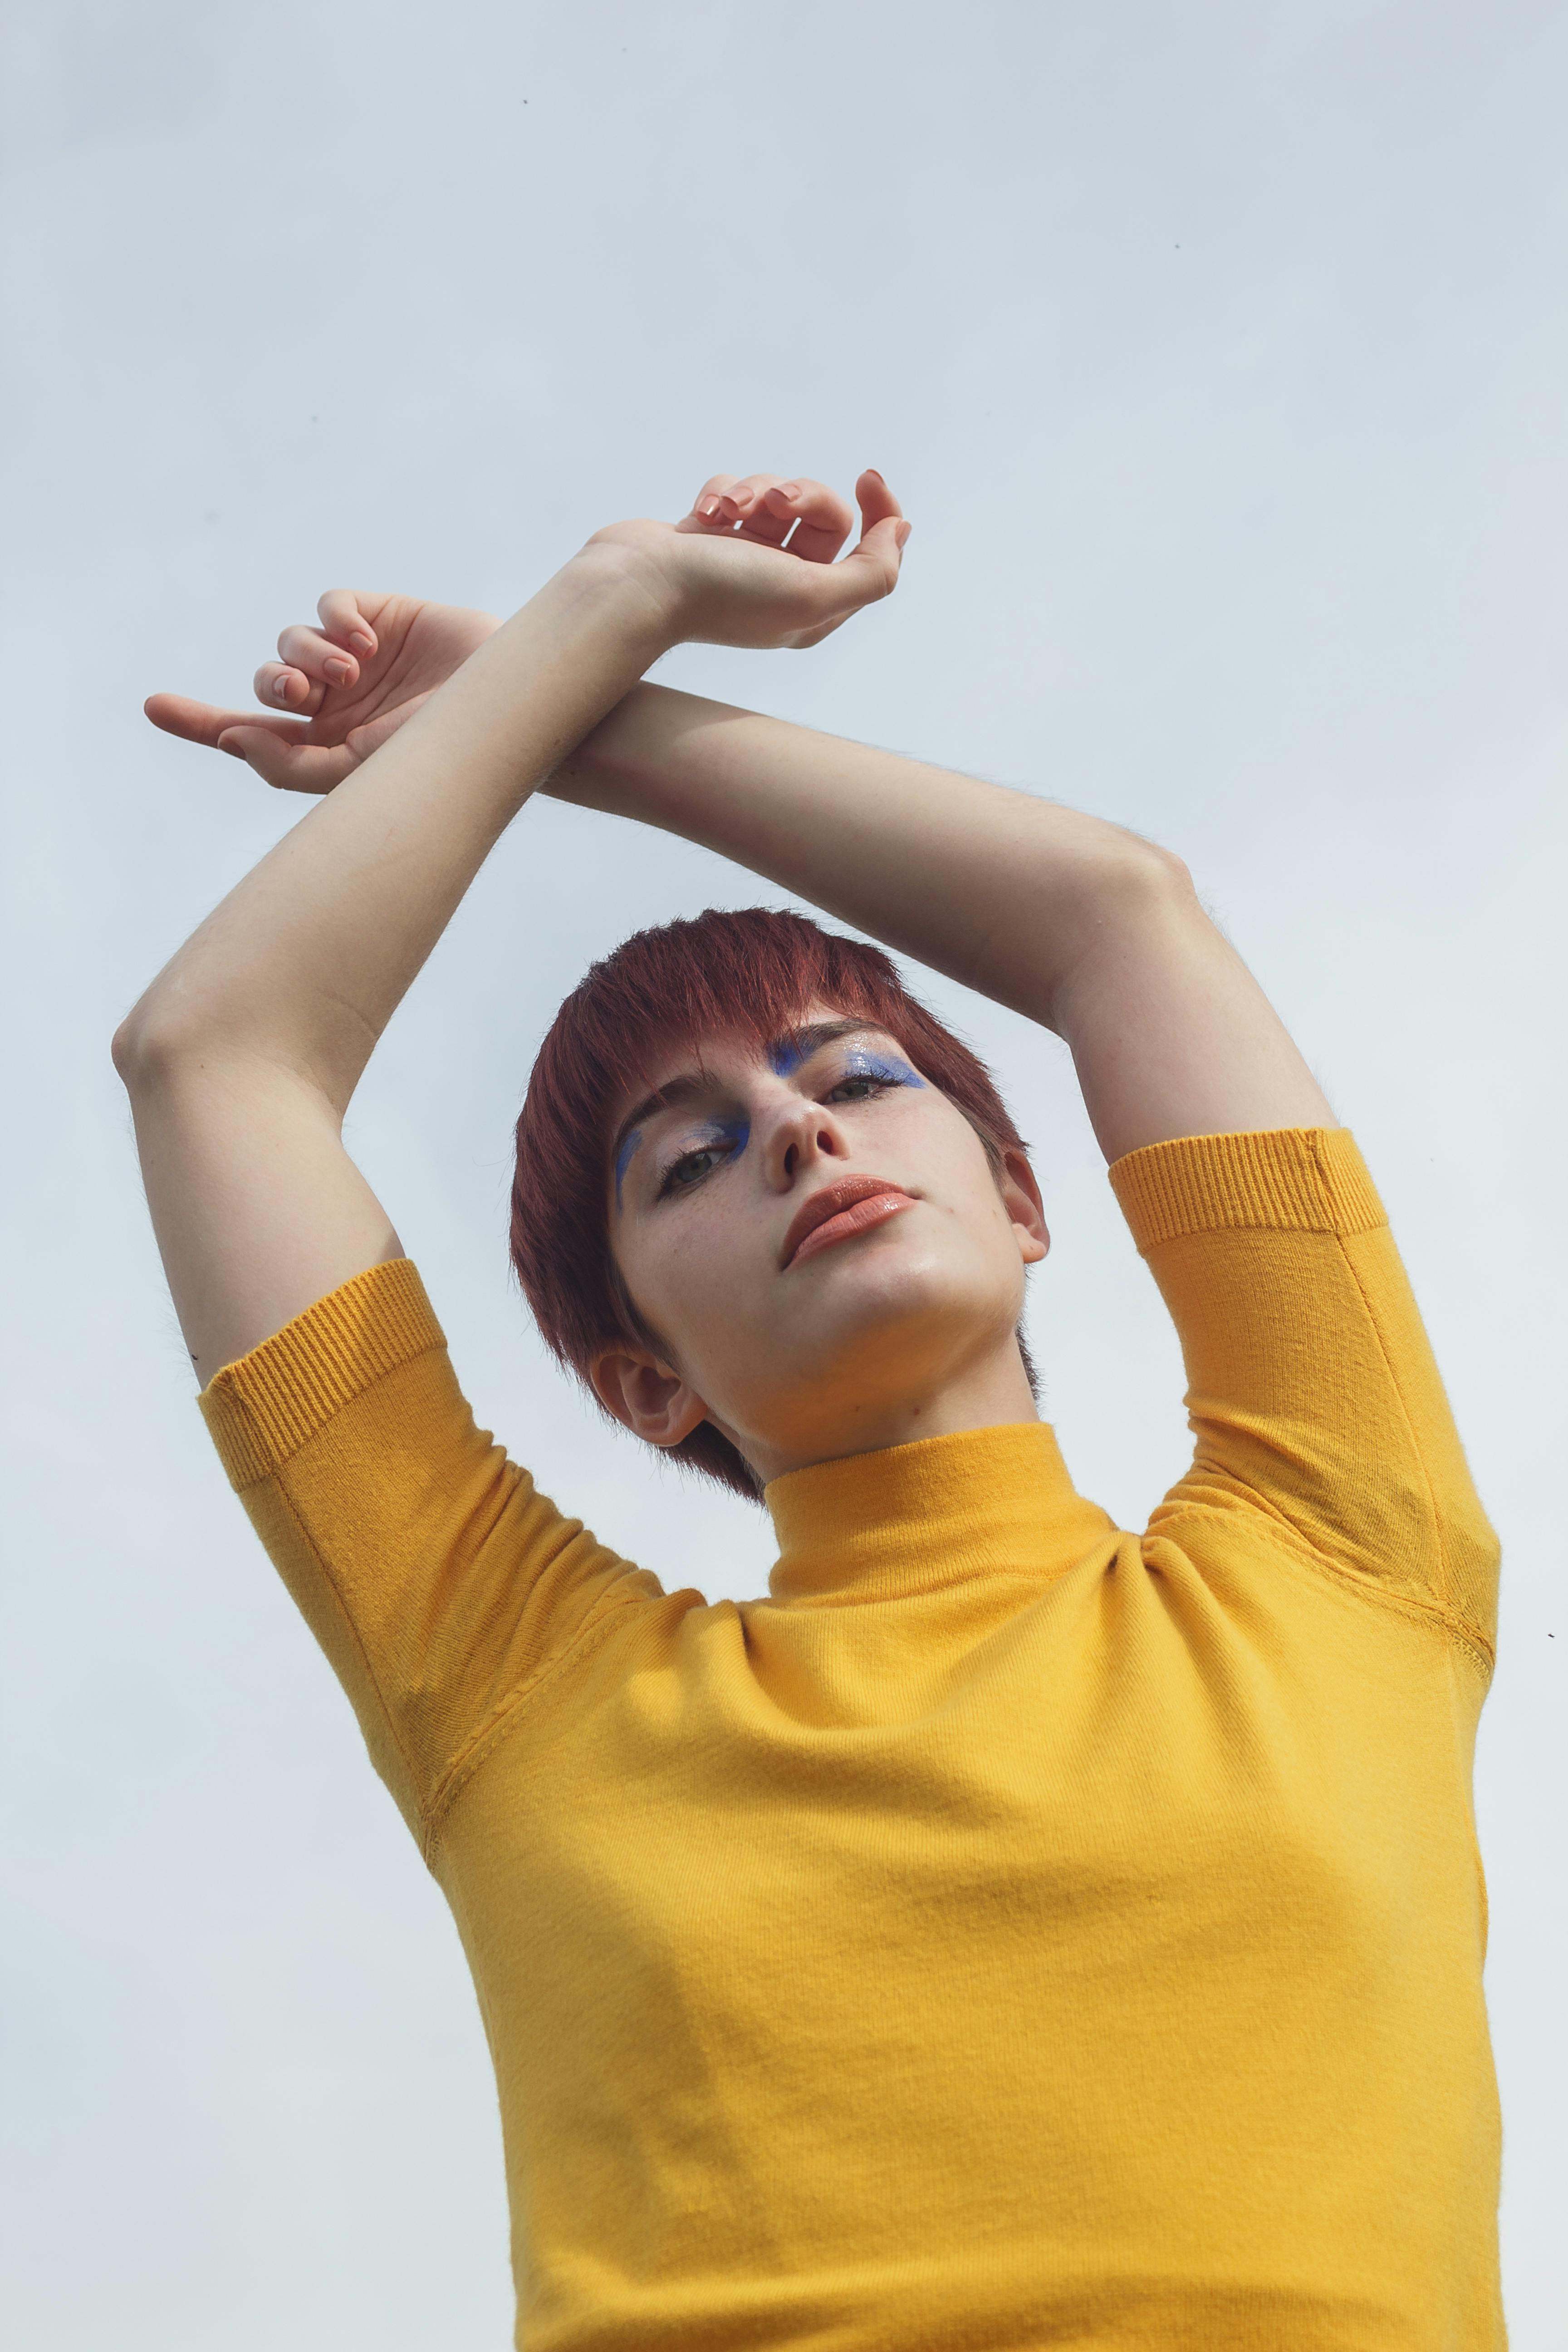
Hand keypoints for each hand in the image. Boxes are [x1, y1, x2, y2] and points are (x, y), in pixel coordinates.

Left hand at [144, 593, 499, 793]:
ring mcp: (358, 658)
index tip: (153, 707)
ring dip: (307, 653)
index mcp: (327, 745)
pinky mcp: (382, 616)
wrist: (505, 711)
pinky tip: (363, 642)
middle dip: (275, 681)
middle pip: (271, 681)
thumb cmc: (438, 757)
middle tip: (299, 691)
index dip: (199, 720)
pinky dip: (335, 620)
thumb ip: (290, 764)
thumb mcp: (358, 774)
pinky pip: (331, 606)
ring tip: (347, 670)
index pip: (248, 730)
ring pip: (294, 641)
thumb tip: (231, 739)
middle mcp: (338, 703)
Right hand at [592, 467, 909, 650]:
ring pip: (778, 496)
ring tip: (729, 514)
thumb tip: (902, 530)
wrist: (635, 587)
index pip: (870, 553)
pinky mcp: (710, 536)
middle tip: (775, 503)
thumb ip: (871, 572)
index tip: (869, 477)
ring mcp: (744, 559)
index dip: (880, 513)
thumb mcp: (812, 595)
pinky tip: (700, 517)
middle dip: (802, 496)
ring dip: (755, 491)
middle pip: (826, 515)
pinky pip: (735, 492)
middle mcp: (783, 586)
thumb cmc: (720, 595)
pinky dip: (721, 494)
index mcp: (814, 609)